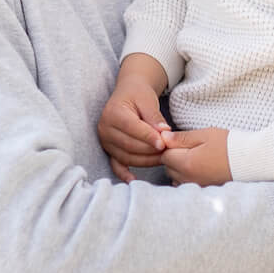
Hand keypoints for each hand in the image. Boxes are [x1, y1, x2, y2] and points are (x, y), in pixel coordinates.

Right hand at [97, 57, 171, 181]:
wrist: (128, 93)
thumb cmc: (138, 94)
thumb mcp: (147, 100)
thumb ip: (154, 117)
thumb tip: (164, 132)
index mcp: (113, 113)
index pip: (132, 128)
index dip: (148, 137)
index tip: (163, 143)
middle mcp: (105, 128)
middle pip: (129, 145)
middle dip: (150, 150)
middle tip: (168, 152)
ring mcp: (105, 141)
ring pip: (126, 156)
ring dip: (145, 160)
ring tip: (163, 159)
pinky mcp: (109, 150)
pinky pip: (116, 164)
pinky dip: (124, 173)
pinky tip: (133, 180)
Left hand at [160, 126, 230, 186]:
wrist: (250, 160)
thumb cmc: (229, 145)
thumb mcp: (205, 134)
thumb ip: (182, 137)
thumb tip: (163, 137)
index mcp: (187, 163)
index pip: (164, 156)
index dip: (169, 146)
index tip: (179, 140)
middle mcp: (188, 178)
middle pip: (169, 168)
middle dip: (173, 156)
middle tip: (190, 146)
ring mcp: (196, 186)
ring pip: (176, 177)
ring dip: (179, 167)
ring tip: (195, 156)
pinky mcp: (203, 190)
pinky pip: (186, 184)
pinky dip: (187, 176)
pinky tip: (199, 167)